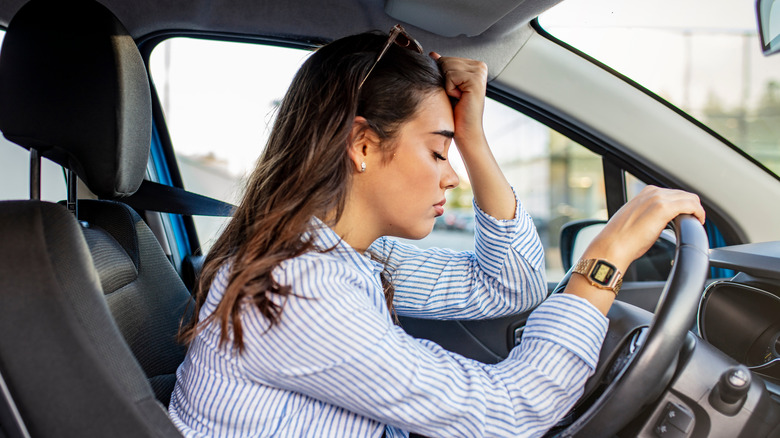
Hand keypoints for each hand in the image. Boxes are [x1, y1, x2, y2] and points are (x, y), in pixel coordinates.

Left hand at [429, 52, 487, 147]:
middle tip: (456, 96)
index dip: (444, 78)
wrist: (465, 131)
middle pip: (446, 61)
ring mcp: (480, 72)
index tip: (455, 91)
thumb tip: (433, 54)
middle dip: (444, 80)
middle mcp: (480, 67)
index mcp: (475, 66)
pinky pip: (450, 75)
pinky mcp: (476, 79)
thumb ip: (443, 68)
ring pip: (447, 67)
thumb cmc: (457, 112)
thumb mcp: (447, 86)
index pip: (446, 59)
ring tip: (458, 97)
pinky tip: (460, 98)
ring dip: (447, 85)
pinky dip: (450, 89)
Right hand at [566, 185, 704, 314]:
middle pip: (684, 194)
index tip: (686, 217)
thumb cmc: (620, 239)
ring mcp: (658, 199)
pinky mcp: (663, 209)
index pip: (673, 194)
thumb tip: (657, 224)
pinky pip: (691, 205)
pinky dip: (698, 213)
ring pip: (690, 198)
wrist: (612, 246)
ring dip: (696, 210)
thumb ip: (648, 216)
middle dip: (691, 207)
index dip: (683, 205)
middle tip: (693, 222)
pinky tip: (698, 222)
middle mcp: (652, 193)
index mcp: (645, 194)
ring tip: (696, 223)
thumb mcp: (635, 220)